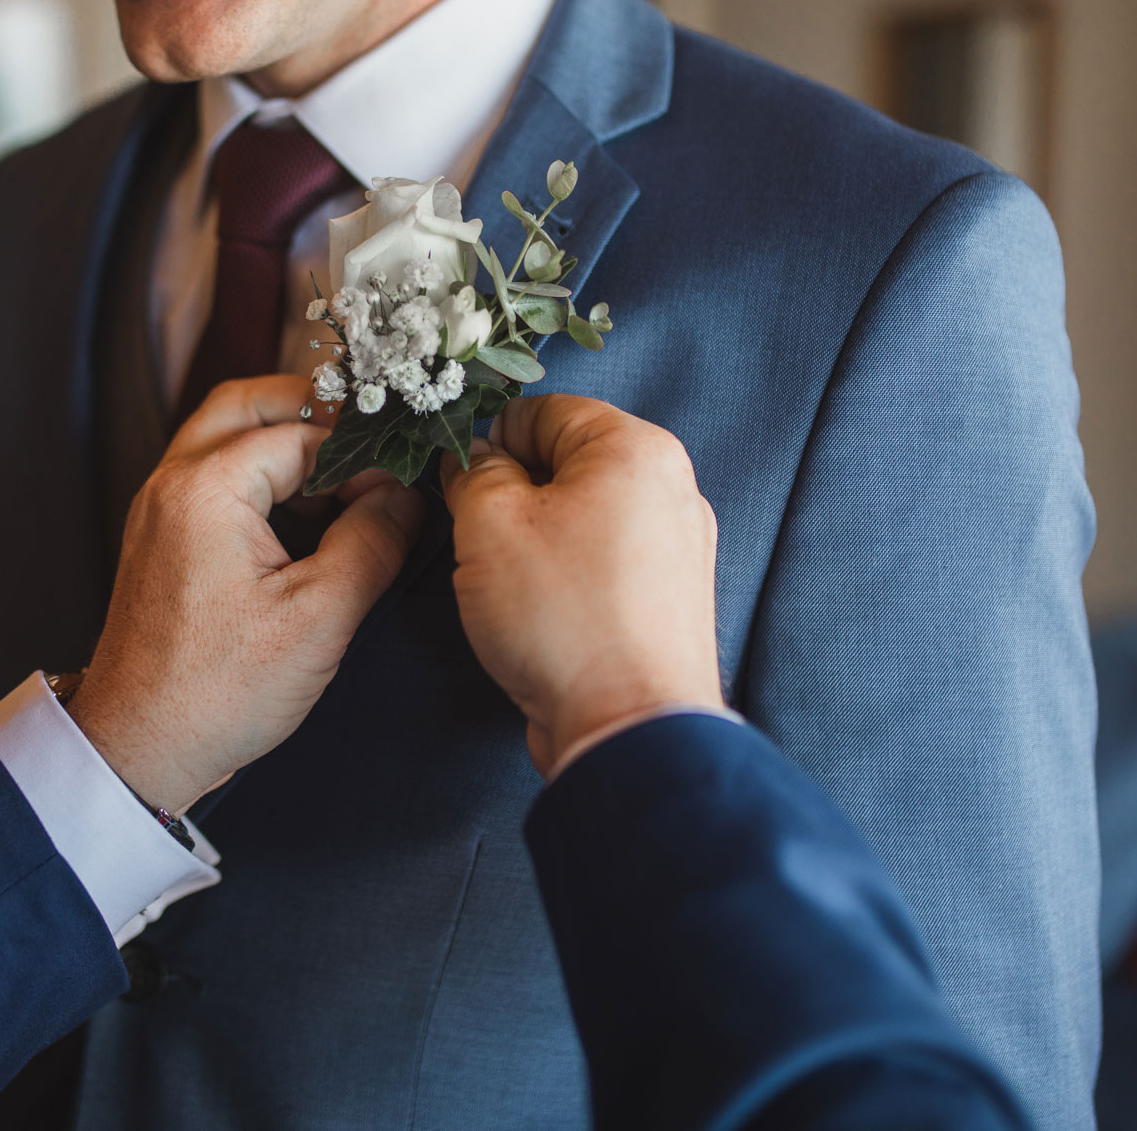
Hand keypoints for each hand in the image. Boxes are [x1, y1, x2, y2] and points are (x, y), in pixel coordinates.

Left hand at [68, 374, 424, 812]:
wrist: (139, 748)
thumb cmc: (216, 692)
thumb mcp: (319, 616)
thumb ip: (371, 541)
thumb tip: (402, 496)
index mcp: (206, 488)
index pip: (301, 431)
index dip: (359, 452)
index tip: (398, 485)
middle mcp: (172, 484)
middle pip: (246, 403)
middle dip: (313, 410)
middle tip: (368, 441)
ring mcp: (160, 511)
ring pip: (225, 436)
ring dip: (284, 442)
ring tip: (342, 480)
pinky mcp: (162, 540)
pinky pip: (212, 476)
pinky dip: (259, 476)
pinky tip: (303, 516)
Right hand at [440, 395, 721, 776]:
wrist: (628, 726)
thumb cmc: (563, 618)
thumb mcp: (488, 524)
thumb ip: (473, 473)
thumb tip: (474, 462)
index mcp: (637, 449)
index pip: (547, 410)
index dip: (492, 439)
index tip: (458, 478)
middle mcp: (672, 489)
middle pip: (570, 464)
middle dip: (515, 493)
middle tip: (477, 536)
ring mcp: (679, 548)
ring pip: (585, 517)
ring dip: (537, 540)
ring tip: (509, 584)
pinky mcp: (670, 600)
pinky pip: (605, 564)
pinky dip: (568, 577)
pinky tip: (542, 614)